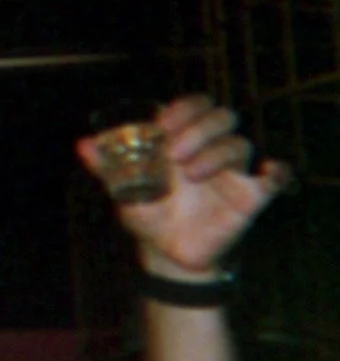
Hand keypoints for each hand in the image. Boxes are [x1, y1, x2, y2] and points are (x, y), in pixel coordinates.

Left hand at [78, 96, 289, 279]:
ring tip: (193, 174)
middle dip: (198, 128)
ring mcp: (233, 171)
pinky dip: (276, 170)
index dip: (183, 108)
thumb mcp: (125, 191)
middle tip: (175, 152)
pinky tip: (266, 172)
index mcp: (182, 141)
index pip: (194, 107)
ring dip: (216, 152)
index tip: (164, 122)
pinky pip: (276, 175)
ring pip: (239, 144)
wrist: (167, 253)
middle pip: (221, 117)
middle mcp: (210, 149)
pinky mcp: (252, 194)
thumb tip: (83, 144)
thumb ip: (107, 166)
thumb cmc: (149, 214)